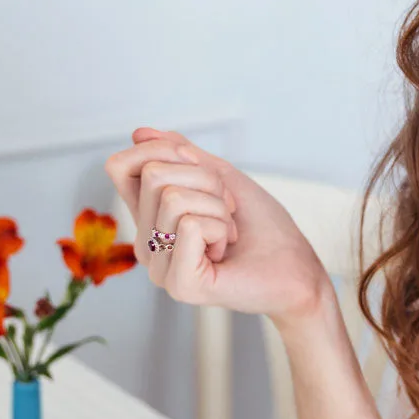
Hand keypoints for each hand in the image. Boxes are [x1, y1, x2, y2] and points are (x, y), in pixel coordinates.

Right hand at [104, 127, 331, 321]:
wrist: (297, 271)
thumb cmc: (264, 228)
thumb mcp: (222, 178)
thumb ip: (181, 156)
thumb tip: (140, 133)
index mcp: (150, 217)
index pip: (120, 166)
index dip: (162, 151)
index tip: (206, 173)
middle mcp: (146, 242)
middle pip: (153, 174)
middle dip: (207, 181)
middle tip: (229, 211)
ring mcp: (159, 266)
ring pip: (172, 198)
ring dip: (218, 208)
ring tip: (229, 234)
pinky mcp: (179, 284)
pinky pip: (190, 226)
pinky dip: (220, 228)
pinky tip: (226, 251)